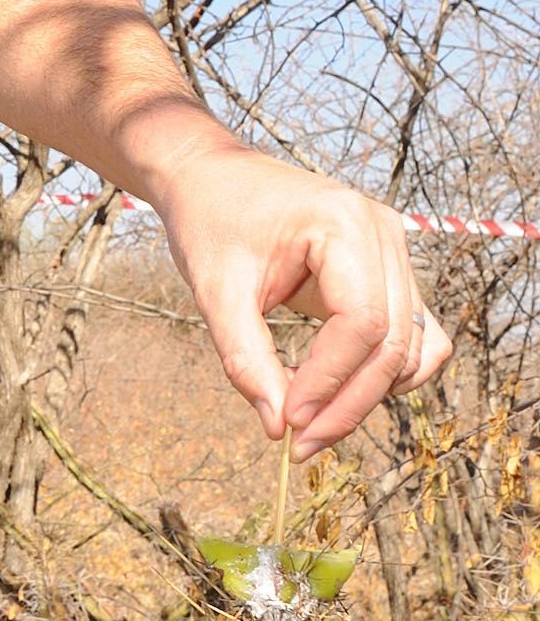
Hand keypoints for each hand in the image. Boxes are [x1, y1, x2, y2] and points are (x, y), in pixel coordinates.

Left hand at [151, 141, 451, 457]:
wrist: (208, 175)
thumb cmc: (208, 219)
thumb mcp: (215, 289)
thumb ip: (245, 358)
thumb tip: (276, 426)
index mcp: (345, 222)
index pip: (362, 323)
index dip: (329, 382)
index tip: (288, 423)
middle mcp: (384, 232)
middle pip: (393, 342)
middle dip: (348, 403)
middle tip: (299, 445)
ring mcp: (393, 250)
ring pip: (411, 346)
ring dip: (368, 394)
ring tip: (309, 422)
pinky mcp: (388, 271)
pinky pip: (411, 335)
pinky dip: (382, 372)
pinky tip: (332, 393)